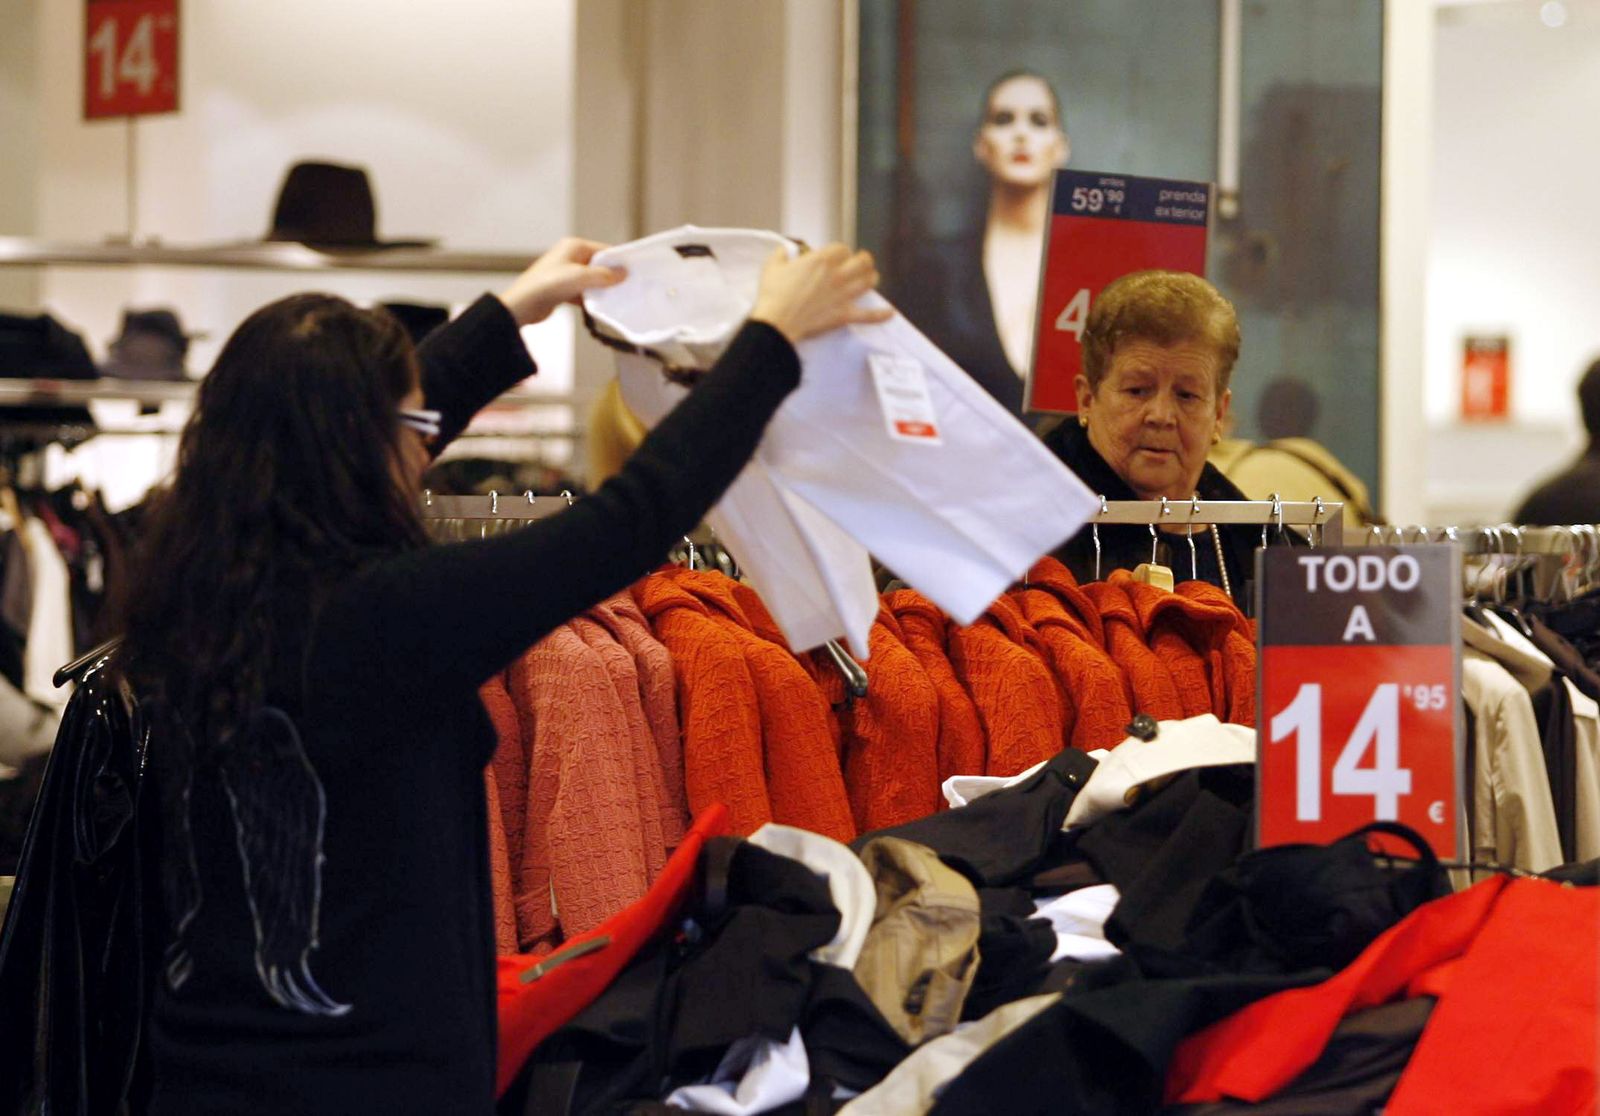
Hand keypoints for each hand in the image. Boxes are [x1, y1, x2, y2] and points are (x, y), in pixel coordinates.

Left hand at [498, 237, 626, 326]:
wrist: (524, 304)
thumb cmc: (549, 284)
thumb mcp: (581, 277)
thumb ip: (604, 275)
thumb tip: (623, 273)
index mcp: (574, 246)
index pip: (604, 250)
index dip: (618, 261)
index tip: (633, 272)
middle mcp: (570, 256)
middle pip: (599, 265)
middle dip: (611, 276)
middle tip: (627, 287)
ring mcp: (566, 273)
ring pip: (591, 280)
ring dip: (601, 289)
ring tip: (616, 298)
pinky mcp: (563, 289)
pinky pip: (583, 291)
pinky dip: (591, 298)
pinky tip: (600, 307)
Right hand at [749, 243, 893, 344]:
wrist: (778, 322)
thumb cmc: (773, 295)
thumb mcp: (772, 266)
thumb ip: (781, 254)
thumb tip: (785, 250)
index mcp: (822, 260)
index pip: (842, 248)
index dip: (841, 251)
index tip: (836, 256)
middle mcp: (838, 275)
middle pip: (862, 262)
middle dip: (863, 260)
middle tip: (862, 262)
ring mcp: (844, 296)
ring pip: (869, 282)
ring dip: (872, 278)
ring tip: (871, 277)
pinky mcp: (844, 315)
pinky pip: (868, 315)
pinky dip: (880, 315)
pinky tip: (890, 313)